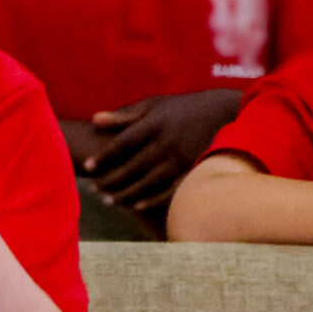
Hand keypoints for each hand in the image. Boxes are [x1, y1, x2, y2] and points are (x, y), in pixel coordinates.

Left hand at [84, 89, 245, 216]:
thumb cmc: (180, 108)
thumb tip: (94, 119)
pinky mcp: (195, 170)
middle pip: (135, 165)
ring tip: (108, 201)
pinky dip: (154, 200)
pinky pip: (173, 189)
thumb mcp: (153, 105)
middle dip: (112, 179)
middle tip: (94, 188)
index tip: (87, 166)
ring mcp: (184, 158)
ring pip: (151, 181)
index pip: (124, 142)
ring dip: (128, 193)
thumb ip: (124, 115)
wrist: (224, 112)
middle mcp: (168, 142)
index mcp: (155, 124)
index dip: (105, 155)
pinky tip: (137, 206)